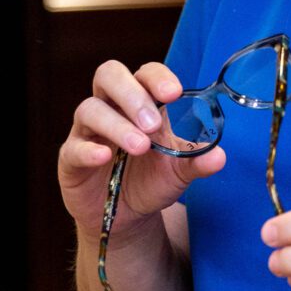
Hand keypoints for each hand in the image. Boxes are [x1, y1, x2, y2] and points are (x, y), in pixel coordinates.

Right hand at [58, 60, 225, 239]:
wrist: (126, 216)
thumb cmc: (152, 180)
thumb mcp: (179, 172)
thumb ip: (198, 161)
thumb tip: (219, 157)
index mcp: (142, 102)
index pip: (145, 73)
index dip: (157, 78)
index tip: (174, 93)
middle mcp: (112, 108)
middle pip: (109, 75)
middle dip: (132, 94)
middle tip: (153, 123)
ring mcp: (88, 131)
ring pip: (90, 108)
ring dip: (117, 125)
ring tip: (141, 146)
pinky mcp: (70, 158)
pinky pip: (73, 147)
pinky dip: (88, 149)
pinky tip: (105, 157)